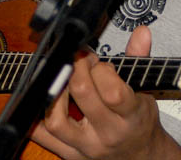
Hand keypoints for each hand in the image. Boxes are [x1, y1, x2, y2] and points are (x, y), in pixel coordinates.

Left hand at [33, 27, 180, 159]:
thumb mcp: (145, 92)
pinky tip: (43, 98)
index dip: (102, 69)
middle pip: (83, 95)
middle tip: (79, 59)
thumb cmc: (139, 124)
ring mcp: (85, 146)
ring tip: (62, 77)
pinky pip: (41, 137)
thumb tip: (141, 33)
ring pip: (56, 120)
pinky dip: (35, 116)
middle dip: (78, 67)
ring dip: (54, 91)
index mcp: (130, 117)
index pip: (113, 92)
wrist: (139, 157)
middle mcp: (107, 134)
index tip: (99, 61)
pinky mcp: (69, 154)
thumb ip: (138, 59)